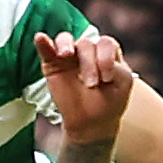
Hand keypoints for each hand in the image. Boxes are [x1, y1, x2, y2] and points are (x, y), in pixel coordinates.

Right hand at [40, 31, 135, 146]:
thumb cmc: (109, 102)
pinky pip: (46, 48)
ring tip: (65, 54)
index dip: (106, 58)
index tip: (106, 79)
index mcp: (106, 53)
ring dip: (65, 44)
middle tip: (90, 85)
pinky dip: (43, 43)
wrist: (91, 124)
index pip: (106, 43)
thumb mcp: (121, 83)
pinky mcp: (52, 64)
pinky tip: (40, 38)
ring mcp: (69, 56)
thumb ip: (111, 63)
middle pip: (86, 44)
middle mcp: (87, 51)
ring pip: (65, 39)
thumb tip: (94, 49)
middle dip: (89, 64)